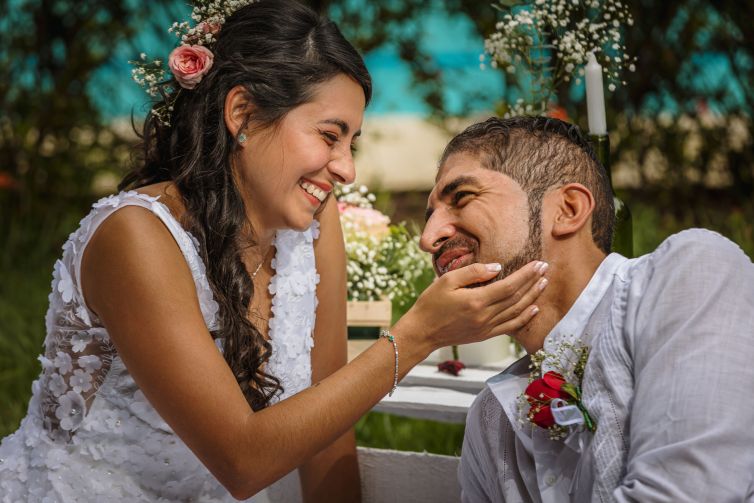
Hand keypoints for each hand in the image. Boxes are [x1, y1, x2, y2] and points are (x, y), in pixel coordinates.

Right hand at [393, 260, 547, 358]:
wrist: (422, 332)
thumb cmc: (430, 303)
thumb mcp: (447, 280)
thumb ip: (473, 272)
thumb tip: (497, 267)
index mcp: (476, 301)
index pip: (509, 286)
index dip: (526, 275)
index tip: (538, 264)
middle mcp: (484, 316)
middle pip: (516, 298)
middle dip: (533, 282)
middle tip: (545, 269)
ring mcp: (486, 328)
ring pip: (516, 312)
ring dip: (533, 297)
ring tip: (543, 284)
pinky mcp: (484, 335)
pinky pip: (510, 327)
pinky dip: (524, 318)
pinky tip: (533, 308)